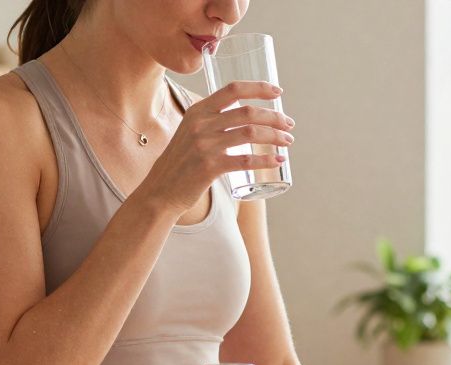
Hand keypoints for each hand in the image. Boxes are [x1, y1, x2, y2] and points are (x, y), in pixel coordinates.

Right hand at [139, 81, 294, 213]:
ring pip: (250, 134)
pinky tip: (277, 161)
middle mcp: (201, 124)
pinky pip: (245, 160)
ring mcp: (204, 145)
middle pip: (247, 112)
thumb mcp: (190, 131)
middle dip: (274, 117)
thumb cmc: (181, 161)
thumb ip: (212, 121)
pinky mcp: (209, 167)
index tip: (278, 92)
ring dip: (275, 136)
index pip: (233, 89)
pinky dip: (266, 160)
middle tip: (289, 124)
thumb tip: (246, 116)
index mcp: (198, 110)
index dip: (259, 88)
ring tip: (287, 142)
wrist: (161, 190)